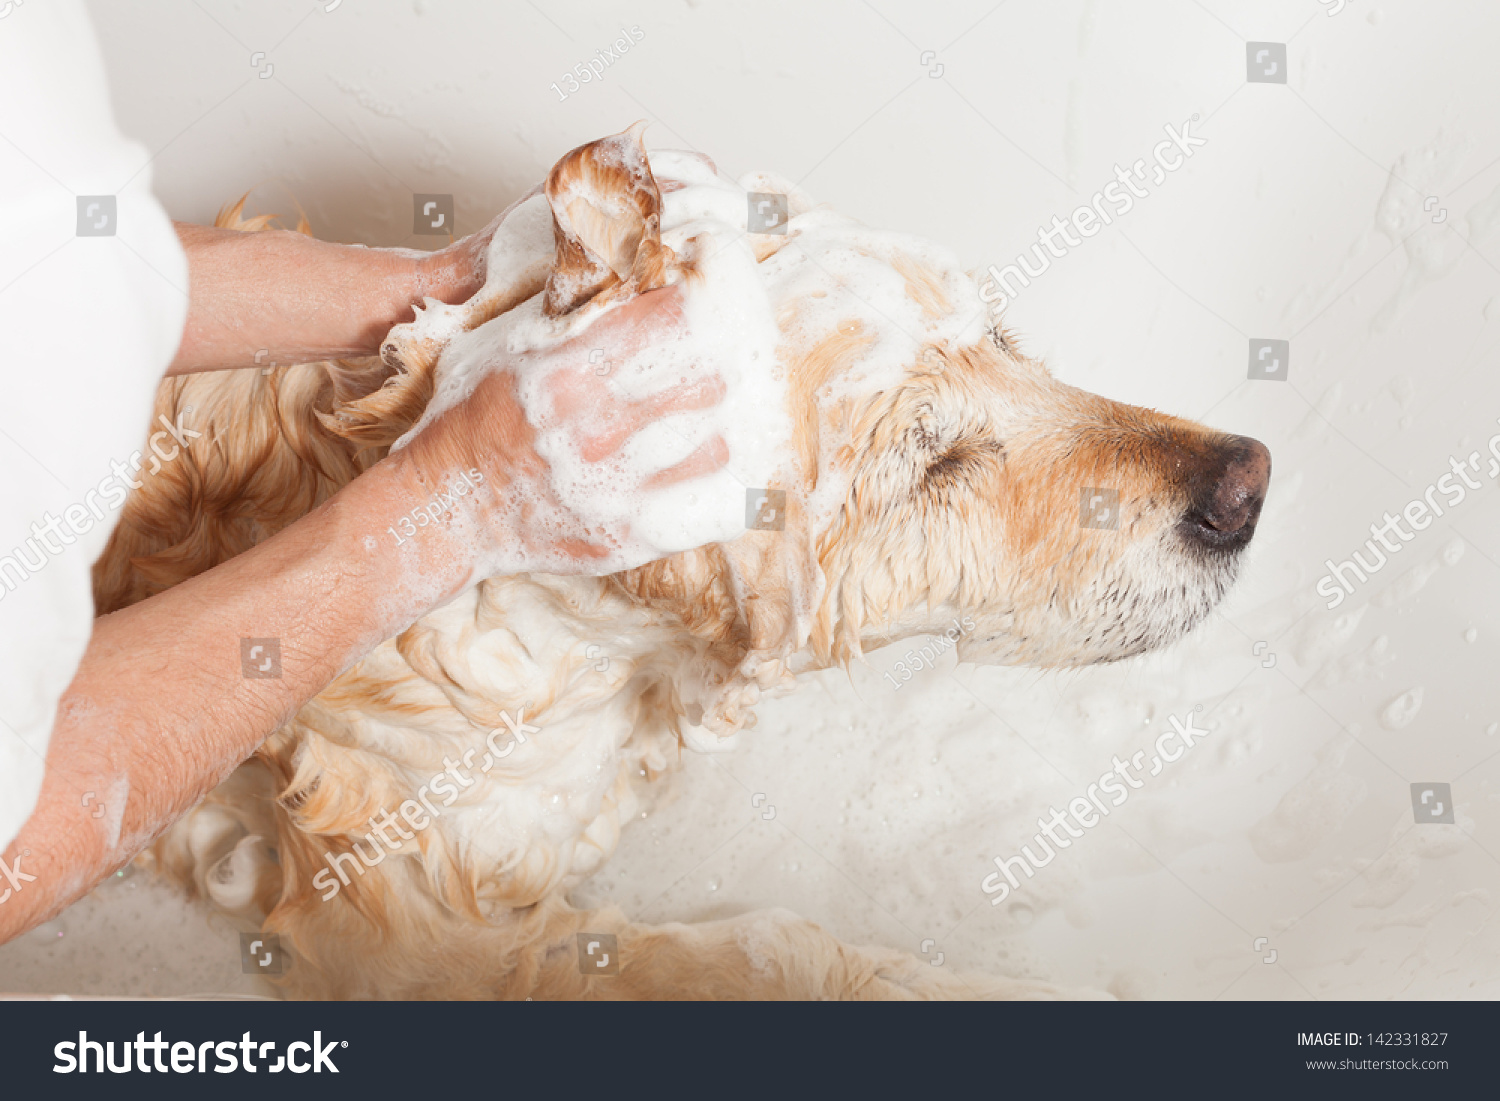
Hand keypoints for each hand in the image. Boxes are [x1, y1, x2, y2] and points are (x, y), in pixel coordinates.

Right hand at [396, 285, 731, 577]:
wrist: (449, 506)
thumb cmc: (479, 414)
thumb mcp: (509, 338)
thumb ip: (574, 303)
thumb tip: (643, 258)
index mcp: (568, 369)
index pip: (681, 316)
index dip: (714, 291)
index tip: (717, 283)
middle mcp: (596, 430)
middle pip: (711, 377)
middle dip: (726, 355)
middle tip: (730, 346)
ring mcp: (616, 490)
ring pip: (722, 443)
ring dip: (727, 420)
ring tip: (717, 407)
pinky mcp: (631, 536)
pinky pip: (716, 508)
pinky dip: (732, 482)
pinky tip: (726, 461)